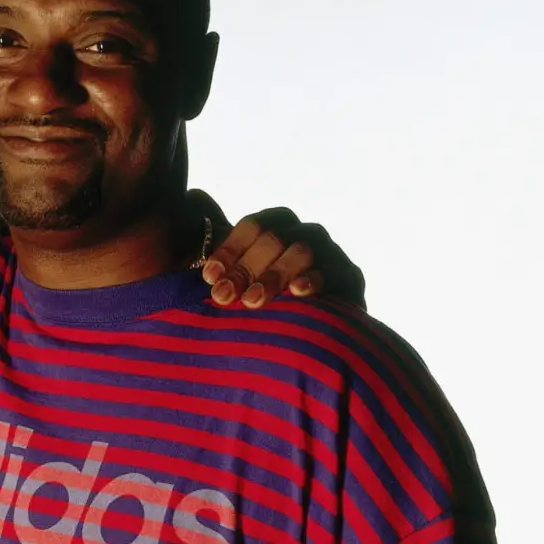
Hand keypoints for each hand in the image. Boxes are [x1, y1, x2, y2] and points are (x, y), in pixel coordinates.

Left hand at [201, 206, 365, 308]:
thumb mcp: (240, 278)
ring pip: (301, 250)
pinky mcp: (349, 276)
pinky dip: (314, 280)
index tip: (209, 277)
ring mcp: (328, 251)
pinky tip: (297, 292)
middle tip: (223, 296)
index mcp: (276, 226)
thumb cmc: (267, 298)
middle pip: (273, 238)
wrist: (317, 327)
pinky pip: (333, 272)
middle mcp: (303, 233)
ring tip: (252, 301)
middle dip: (245, 268)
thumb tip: (194, 217)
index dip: (229, 250)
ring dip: (273, 276)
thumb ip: (222, 262)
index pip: (252, 226)